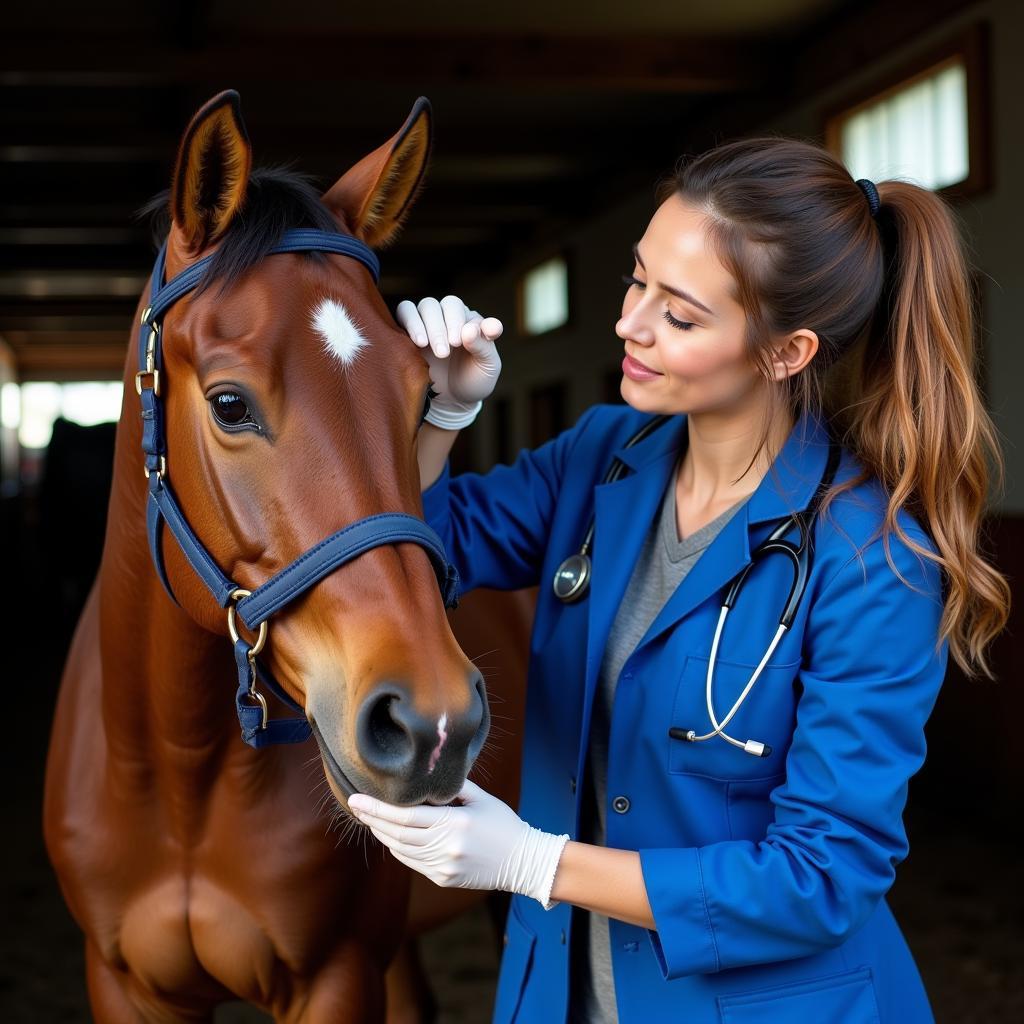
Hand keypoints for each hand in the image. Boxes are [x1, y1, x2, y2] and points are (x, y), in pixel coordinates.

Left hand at [348, 780, 568, 907]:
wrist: (524, 861)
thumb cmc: (503, 824)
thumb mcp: (481, 799)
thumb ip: (453, 787)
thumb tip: (425, 777)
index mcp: (454, 824)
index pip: (405, 817)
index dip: (377, 809)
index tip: (357, 800)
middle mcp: (445, 848)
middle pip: (397, 834)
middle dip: (372, 820)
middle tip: (355, 806)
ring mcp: (443, 867)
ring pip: (401, 850)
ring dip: (383, 835)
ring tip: (370, 819)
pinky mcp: (443, 879)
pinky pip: (413, 863)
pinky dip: (399, 849)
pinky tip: (391, 837)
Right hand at [395, 295, 502, 429]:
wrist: (453, 400)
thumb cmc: (474, 380)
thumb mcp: (488, 366)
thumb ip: (483, 346)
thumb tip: (468, 329)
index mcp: (471, 322)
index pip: (468, 312)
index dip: (464, 322)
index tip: (465, 340)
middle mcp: (451, 317)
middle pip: (447, 305)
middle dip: (446, 327)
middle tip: (445, 353)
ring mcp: (430, 322)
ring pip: (427, 306)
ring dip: (430, 326)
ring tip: (431, 349)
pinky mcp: (410, 330)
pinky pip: (405, 312)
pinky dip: (411, 322)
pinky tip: (419, 343)